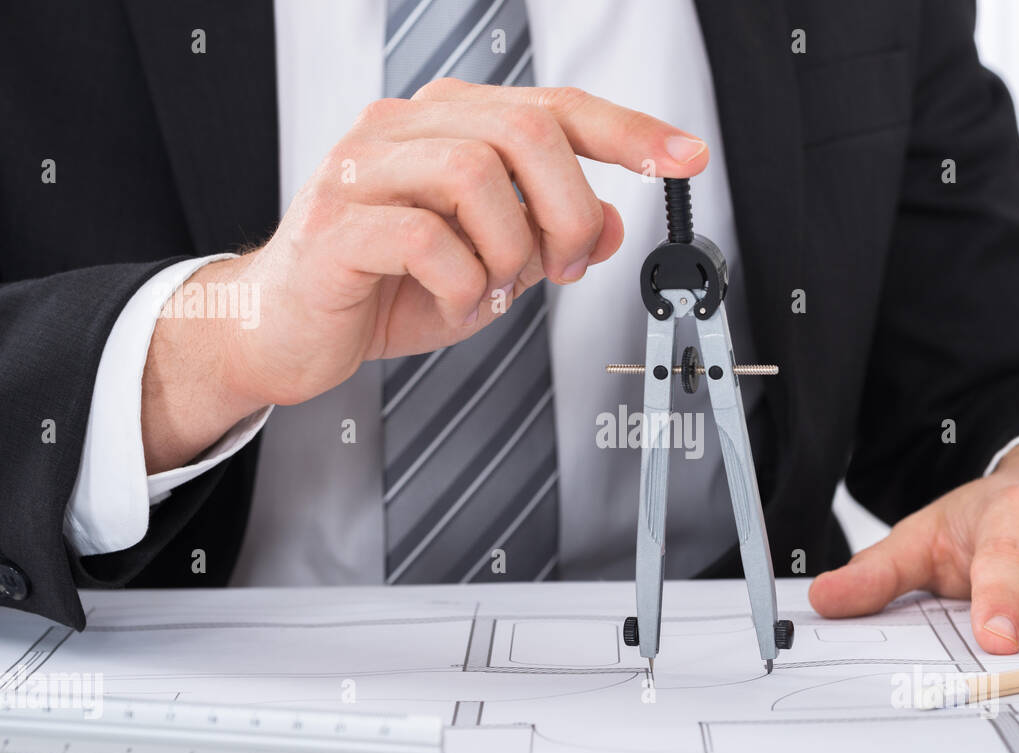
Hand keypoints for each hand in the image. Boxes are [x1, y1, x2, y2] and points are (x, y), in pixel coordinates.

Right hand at [141, 79, 709, 471]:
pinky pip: (426, 237)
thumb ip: (547, 240)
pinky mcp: (336, 223)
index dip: (628, 131)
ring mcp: (363, 169)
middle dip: (569, 211)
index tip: (685, 157)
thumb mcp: (488, 268)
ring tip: (494, 290)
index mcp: (446, 125)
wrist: (283, 329)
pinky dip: (462, 284)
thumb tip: (614, 225)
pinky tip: (456, 304)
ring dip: (509, 249)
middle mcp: (403, 129)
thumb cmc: (379, 289)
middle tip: (563, 268)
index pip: (553, 106)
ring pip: (475, 172)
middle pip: (524, 129)